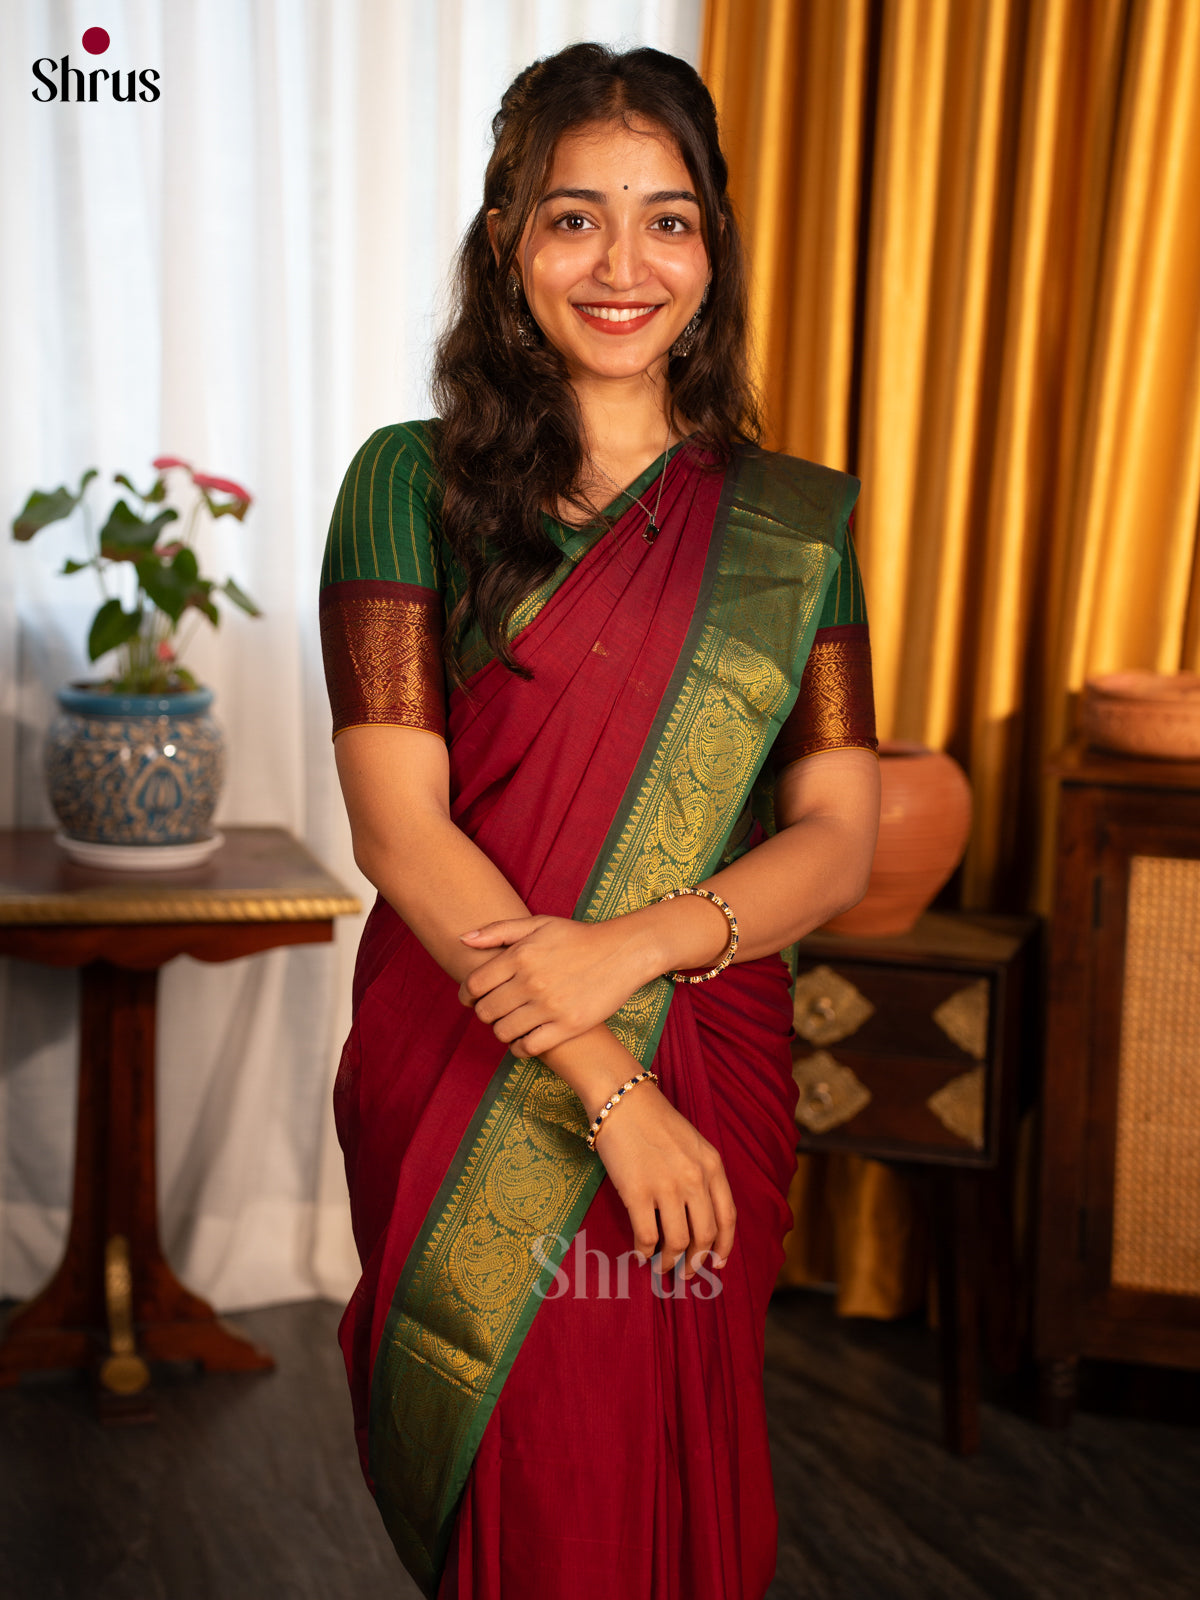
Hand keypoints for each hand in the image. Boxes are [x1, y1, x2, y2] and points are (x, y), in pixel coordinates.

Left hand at [458, 914, 655, 1056]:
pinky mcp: (567, 1026)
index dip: (466, 995)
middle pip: (486, 1011)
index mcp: (520, 956)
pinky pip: (528, 1047)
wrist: (622, 952)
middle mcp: (531, 982)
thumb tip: (463, 939)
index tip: (472, 998)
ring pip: (503, 1032)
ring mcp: (549, 1006)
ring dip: (501, 1030)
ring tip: (510, 1023)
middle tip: (494, 1010)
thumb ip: (498, 930)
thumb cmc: (577, 937)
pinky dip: (519, 1048)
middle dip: (484, 1013)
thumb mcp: (538, 924)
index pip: (474, 985)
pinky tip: (525, 1039)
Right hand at [590, 1081, 735, 1280]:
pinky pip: (647, 1236)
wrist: (623, 1101)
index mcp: (712, 1166)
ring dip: (670, 1262)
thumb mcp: (694, 1144)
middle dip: (697, 1261)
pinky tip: (640, 1253)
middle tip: (687, 1273)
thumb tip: (701, 1217)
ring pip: (677, 1242)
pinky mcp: (637, 1193)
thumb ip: (703, 1176)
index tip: (718, 1263)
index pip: (727, 1218)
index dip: (724, 1246)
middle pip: (704, 1236)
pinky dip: (645, 1251)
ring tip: (661, 1266)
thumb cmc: (656, 1122)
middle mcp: (694, 1179)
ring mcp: (666, 1187)